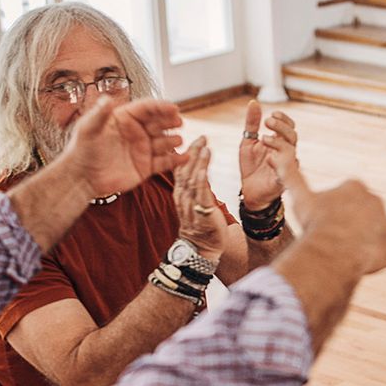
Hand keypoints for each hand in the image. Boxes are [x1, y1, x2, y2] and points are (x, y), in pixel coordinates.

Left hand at [60, 97, 187, 197]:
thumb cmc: (82, 150)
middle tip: (179, 122)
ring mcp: (143, 149)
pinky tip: (185, 157)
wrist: (82, 178)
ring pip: (164, 142)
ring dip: (173, 140)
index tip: (173, 107)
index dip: (161, 106)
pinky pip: (164, 162)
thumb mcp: (87, 129)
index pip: (146, 108)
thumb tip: (107, 98)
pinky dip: (176, 161)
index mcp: (124, 118)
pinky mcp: (146, 167)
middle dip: (170, 121)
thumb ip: (99, 114)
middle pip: (158, 123)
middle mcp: (136, 132)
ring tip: (177, 140)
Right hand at [173, 137, 224, 258]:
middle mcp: (182, 196)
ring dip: (197, 160)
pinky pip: (200, 191)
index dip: (186, 152)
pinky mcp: (201, 211)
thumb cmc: (202, 225)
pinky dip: (201, 177)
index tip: (194, 139)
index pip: (180, 168)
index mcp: (181, 193)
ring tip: (204, 145)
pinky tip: (204, 165)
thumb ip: (197, 186)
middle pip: (184, 169)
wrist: (202, 248)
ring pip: (191, 177)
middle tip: (201, 136)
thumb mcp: (197, 201)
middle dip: (192, 151)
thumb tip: (199, 169)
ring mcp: (190, 203)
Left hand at [238, 100, 299, 209]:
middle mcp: (286, 154)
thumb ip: (252, 124)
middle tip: (268, 121)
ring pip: (291, 151)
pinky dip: (277, 163)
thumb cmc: (251, 166)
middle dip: (281, 127)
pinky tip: (268, 159)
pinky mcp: (282, 180)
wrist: (249, 191)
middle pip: (293, 136)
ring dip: (278, 142)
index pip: (289, 127)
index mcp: (280, 143)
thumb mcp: (248, 141)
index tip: (273, 113)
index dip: (284, 119)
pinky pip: (285, 171)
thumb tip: (254, 102)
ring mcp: (286, 167)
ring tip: (263, 139)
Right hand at [299, 180, 385, 275]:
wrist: (333, 251)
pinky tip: (358, 260)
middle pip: (360, 217)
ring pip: (372, 235)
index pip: (345, 200)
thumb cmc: (315, 223)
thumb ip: (291, 175)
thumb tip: (279, 154)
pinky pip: (384, 252)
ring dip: (361, 243)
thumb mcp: (300, 197)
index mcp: (355, 186)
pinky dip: (374, 258)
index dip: (332, 215)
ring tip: (345, 252)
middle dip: (349, 228)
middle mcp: (376, 200)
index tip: (324, 224)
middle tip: (334, 240)